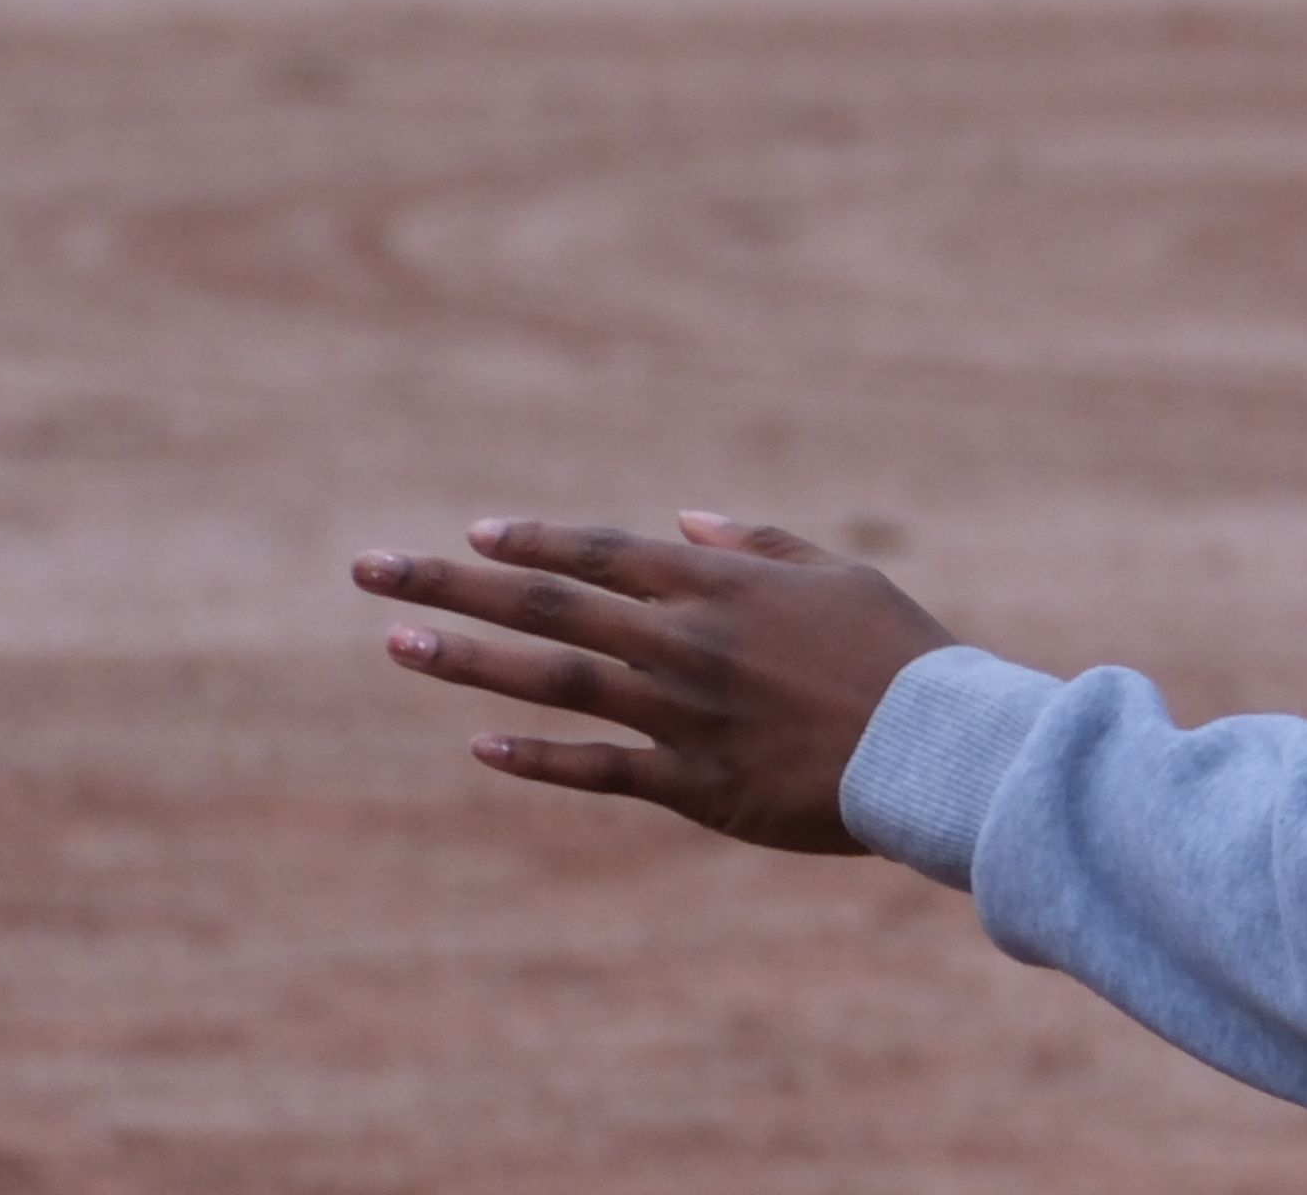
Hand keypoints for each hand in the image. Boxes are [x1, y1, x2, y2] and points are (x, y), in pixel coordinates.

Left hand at [357, 509, 945, 851]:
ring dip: (468, 659)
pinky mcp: (692, 784)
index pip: (599, 553)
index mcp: (718, 586)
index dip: (532, 540)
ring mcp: (680, 713)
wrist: (936, 743)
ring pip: (553, 680)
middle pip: (546, 604)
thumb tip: (682, 521)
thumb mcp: (835, 574)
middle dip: (452, 583)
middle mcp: (684, 641)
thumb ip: (755, 544)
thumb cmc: (896, 650)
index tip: (470, 533)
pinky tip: (478, 747)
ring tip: (395, 643)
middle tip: (370, 570)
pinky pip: (599, 769)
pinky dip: (537, 758)